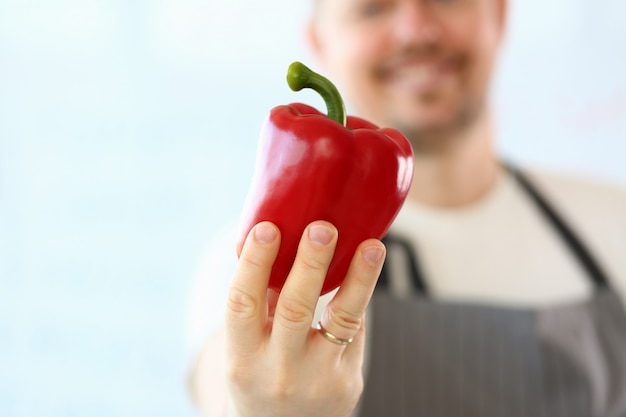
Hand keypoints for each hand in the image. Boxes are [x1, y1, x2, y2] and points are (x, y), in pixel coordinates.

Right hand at [225, 221, 384, 416]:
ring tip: (372, 246)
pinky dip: (360, 293)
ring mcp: (318, 378)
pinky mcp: (348, 380)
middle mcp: (279, 370)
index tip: (267, 228)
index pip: (242, 304)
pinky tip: (368, 264)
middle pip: (295, 309)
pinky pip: (355, 329)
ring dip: (359, 278)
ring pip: (342, 320)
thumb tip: (268, 236)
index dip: (254, 264)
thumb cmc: (260, 374)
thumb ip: (258, 301)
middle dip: (310, 264)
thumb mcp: (247, 347)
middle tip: (322, 228)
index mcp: (243, 357)